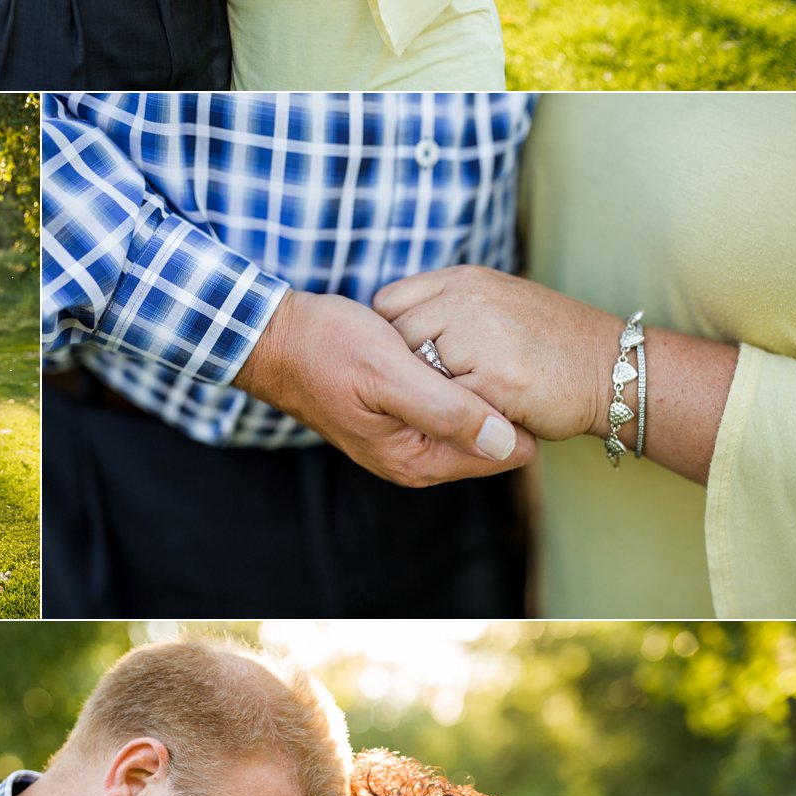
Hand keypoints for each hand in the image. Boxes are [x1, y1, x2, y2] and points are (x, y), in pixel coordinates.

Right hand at [233, 289, 535, 487]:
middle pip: (493, 438)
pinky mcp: (400, 414)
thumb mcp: (390, 374)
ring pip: (472, 416)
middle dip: (504, 399)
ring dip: (481, 385)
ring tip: (485, 341)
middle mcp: (416, 458)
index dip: (520, 412)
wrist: (276, 336)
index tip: (518, 370)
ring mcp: (408, 437)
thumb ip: (448, 411)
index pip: (506, 452)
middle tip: (504, 347)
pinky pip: (448, 401)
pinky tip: (453, 346)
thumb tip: (508, 443)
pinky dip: (456, 376)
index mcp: (418, 460)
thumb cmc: (327, 348)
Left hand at [373, 266, 615, 442]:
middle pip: (395, 340)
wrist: (613, 367)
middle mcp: (467, 299)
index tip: (409, 361)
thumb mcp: (496, 302)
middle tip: (430, 391)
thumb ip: (449, 306)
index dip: (391, 337)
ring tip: (457, 402)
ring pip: (415, 373)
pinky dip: (454, 417)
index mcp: (463, 280)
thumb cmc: (551, 343)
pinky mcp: (496, 380)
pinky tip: (478, 417)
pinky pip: (446, 404)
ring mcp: (480, 337)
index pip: (388, 304)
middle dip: (405, 370)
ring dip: (428, 394)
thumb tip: (396, 325)